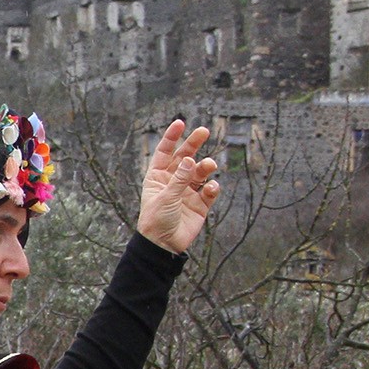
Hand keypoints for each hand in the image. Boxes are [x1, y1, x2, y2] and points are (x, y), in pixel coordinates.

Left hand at [135, 119, 219, 254]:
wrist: (163, 245)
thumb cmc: (156, 220)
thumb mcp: (165, 197)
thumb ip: (180, 179)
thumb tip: (191, 159)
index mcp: (158, 177)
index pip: (165, 153)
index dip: (172, 137)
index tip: (180, 123)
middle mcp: (173, 181)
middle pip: (185, 158)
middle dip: (194, 144)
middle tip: (204, 131)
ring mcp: (187, 192)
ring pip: (200, 172)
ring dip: (206, 166)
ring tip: (210, 165)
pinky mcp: (200, 204)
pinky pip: (209, 191)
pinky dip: (212, 187)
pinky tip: (211, 188)